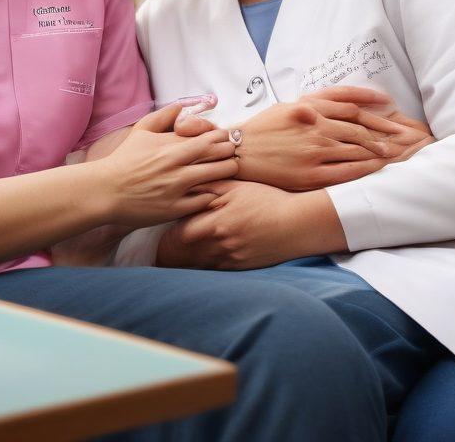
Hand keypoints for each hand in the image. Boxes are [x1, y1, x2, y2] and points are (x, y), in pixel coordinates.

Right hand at [94, 104, 239, 227]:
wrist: (106, 190)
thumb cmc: (124, 160)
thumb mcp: (140, 131)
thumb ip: (162, 116)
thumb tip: (181, 106)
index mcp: (169, 145)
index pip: (208, 137)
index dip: (222, 137)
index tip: (224, 138)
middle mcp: (175, 165)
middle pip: (217, 155)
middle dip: (229, 152)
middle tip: (232, 153)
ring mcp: (176, 188)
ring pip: (215, 177)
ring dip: (226, 172)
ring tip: (230, 170)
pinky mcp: (175, 208)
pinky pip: (204, 201)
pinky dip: (213, 195)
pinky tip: (214, 191)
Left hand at [156, 180, 345, 269]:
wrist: (297, 223)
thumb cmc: (266, 199)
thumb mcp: (236, 186)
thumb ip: (209, 186)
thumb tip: (186, 183)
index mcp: (215, 220)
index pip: (181, 230)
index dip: (167, 231)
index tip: (159, 227)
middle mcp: (220, 242)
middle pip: (185, 251)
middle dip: (170, 250)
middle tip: (157, 250)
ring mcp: (230, 257)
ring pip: (198, 263)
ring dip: (184, 261)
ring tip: (168, 260)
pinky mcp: (240, 267)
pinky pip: (214, 270)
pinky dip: (203, 267)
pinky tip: (196, 264)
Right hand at [175, 87, 433, 190]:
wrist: (237, 154)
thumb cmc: (263, 129)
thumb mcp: (287, 105)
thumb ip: (317, 102)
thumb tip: (348, 102)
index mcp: (308, 107)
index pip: (351, 106)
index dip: (375, 108)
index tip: (392, 110)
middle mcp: (313, 127)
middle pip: (359, 128)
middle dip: (385, 133)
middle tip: (403, 138)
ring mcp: (313, 151)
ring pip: (357, 150)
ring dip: (380, 152)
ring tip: (394, 155)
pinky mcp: (311, 175)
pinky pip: (347, 172)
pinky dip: (365, 170)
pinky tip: (377, 170)